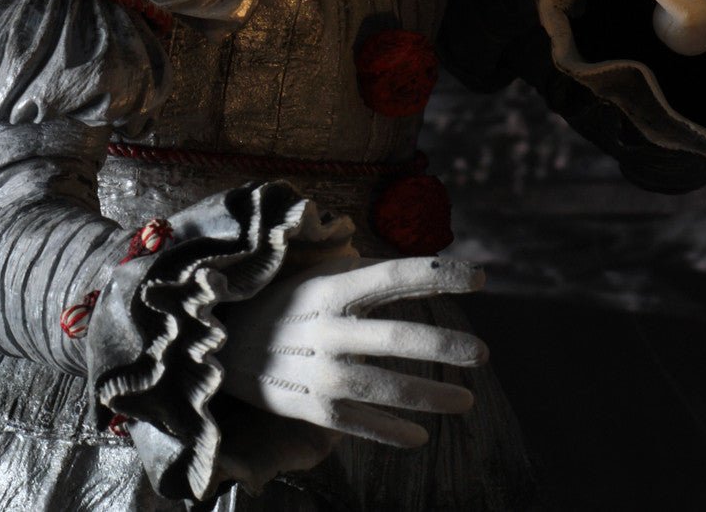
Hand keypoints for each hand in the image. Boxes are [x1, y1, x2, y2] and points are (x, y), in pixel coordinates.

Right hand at [216, 255, 487, 446]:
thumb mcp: (320, 274)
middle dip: (443, 345)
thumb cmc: (288, 302)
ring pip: (383, 388)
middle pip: (394, 337)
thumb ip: (368, 274)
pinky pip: (359, 424)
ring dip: (430, 396)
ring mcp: (317, 372)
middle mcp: (326, 329)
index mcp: (331, 287)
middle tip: (482, 353)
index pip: (393, 276)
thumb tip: (425, 269)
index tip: (479, 277)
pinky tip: (421, 436)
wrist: (223, 341)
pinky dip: (392, 432)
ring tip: (468, 400)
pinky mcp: (309, 408)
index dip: (438, 273)